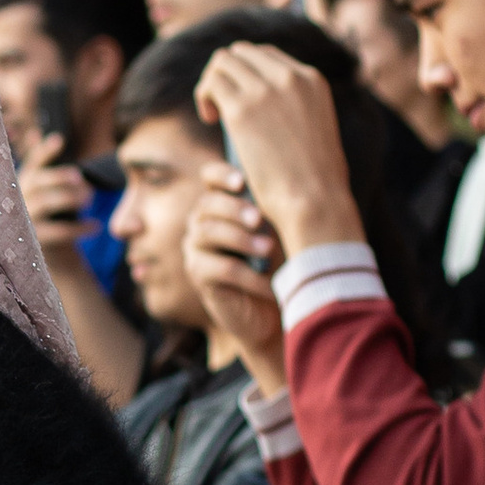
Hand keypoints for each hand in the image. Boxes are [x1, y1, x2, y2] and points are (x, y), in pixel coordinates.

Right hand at [15, 135, 89, 278]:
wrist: (43, 255)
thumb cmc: (47, 215)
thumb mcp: (43, 190)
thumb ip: (40, 166)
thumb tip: (35, 132)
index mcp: (23, 184)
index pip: (31, 164)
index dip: (43, 151)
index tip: (59, 139)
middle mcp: (18, 200)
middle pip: (37, 182)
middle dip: (59, 176)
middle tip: (82, 177)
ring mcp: (23, 221)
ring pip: (45, 203)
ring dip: (69, 198)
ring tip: (90, 198)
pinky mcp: (32, 241)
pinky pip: (58, 231)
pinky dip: (79, 228)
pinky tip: (96, 226)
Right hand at [182, 176, 288, 394]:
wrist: (275, 310)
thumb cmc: (282, 260)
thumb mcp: (282, 228)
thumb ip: (274, 206)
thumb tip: (288, 185)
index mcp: (222, 202)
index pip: (210, 176)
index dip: (221, 175)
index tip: (242, 182)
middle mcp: (202, 222)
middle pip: (206, 204)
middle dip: (233, 209)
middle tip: (259, 220)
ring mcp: (196, 250)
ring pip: (208, 233)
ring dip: (240, 240)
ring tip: (267, 250)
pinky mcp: (200, 278)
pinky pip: (219, 269)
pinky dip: (247, 275)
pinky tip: (268, 283)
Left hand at [192, 42, 359, 261]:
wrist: (316, 202)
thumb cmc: (317, 185)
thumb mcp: (318, 136)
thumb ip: (301, 117)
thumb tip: (282, 124)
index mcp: (312, 80)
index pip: (268, 56)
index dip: (246, 75)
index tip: (242, 104)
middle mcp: (291, 76)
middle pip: (243, 52)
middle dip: (226, 76)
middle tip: (222, 111)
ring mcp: (266, 90)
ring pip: (223, 61)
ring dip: (212, 84)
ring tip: (214, 116)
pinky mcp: (242, 110)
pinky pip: (211, 82)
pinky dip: (204, 96)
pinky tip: (210, 120)